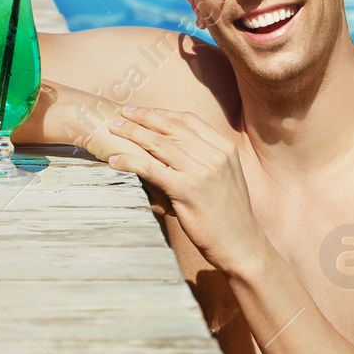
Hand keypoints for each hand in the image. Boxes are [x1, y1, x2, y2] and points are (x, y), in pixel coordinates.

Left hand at [91, 106, 266, 275]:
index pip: (189, 120)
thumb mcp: (225, 177)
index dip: (163, 113)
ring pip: (159, 144)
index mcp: (225, 148)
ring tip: (113, 129)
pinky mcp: (186, 190)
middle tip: (122, 113)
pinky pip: (151, 169)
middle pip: (171, 127)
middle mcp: (214, 155)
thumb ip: (204, 159)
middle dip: (143, 117)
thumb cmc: (229, 213)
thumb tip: (171, 150)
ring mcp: (201, 171)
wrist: (240, 242)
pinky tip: (115, 160)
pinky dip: (130, 161)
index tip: (143, 111)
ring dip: (132, 133)